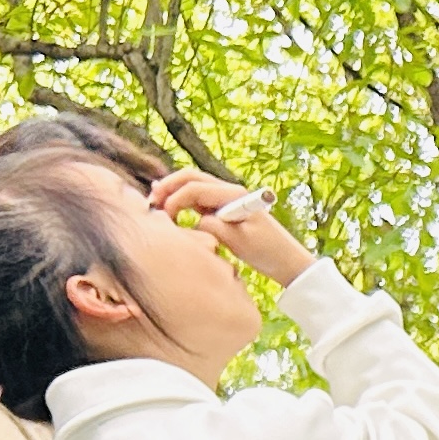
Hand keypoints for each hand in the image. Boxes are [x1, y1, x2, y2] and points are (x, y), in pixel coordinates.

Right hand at [148, 170, 312, 287]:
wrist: (287, 261)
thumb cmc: (267, 251)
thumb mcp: (238, 241)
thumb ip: (214, 227)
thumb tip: (195, 220)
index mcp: (234, 195)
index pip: (195, 188)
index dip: (175, 200)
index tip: (166, 218)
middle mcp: (229, 191)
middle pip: (191, 178)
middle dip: (168, 187)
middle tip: (151, 202)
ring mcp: (226, 199)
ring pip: (192, 186)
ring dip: (172, 192)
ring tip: (154, 203)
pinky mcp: (223, 210)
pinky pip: (197, 199)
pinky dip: (181, 201)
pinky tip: (168, 207)